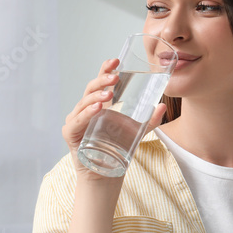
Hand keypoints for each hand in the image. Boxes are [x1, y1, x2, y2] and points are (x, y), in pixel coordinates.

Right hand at [63, 57, 167, 179]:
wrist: (105, 172)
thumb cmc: (117, 148)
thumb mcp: (137, 132)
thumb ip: (150, 121)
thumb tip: (162, 106)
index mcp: (99, 103)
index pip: (101, 81)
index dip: (105, 69)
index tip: (116, 60)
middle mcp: (85, 108)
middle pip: (91, 88)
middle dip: (103, 80)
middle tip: (115, 77)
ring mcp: (76, 119)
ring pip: (84, 102)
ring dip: (96, 96)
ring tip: (108, 94)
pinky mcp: (71, 133)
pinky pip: (78, 121)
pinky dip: (86, 114)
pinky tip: (97, 109)